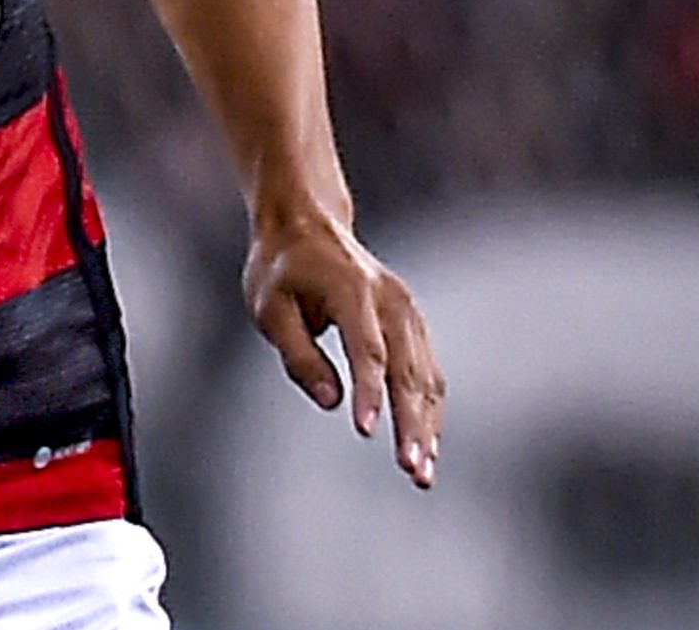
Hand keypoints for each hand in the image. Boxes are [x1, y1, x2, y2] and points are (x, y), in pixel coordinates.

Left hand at [243, 213, 444, 488]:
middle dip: (411, 424)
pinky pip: (427, 372)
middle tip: (412, 470)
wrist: (308, 225)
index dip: (369, 392)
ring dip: (427, 426)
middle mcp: (391, 301)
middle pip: (407, 370)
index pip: (367, 349)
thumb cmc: (281, 269)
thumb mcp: (269, 308)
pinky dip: (428, 410)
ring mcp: (407, 311)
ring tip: (422, 473)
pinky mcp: (412, 324)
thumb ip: (298, 355)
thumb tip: (330, 402)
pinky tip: (425, 446)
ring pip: (425, 376)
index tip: (367, 431)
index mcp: (352, 290)